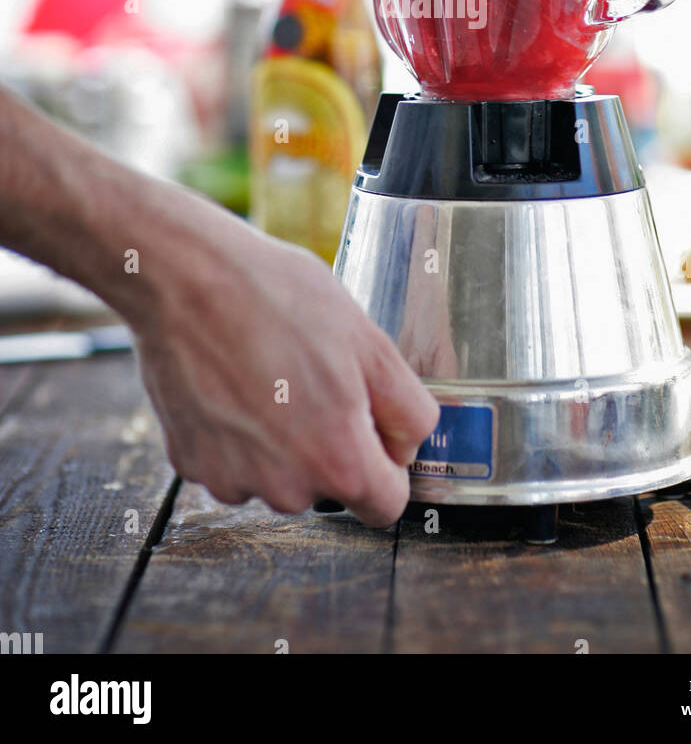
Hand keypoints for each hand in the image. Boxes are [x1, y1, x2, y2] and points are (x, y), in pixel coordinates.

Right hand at [129, 182, 438, 525]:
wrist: (189, 280)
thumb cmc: (279, 299)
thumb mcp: (370, 342)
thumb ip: (407, 409)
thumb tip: (407, 445)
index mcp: (340, 462)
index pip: (385, 505)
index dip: (386, 463)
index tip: (371, 428)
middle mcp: (286, 487)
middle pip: (329, 486)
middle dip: (329, 443)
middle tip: (311, 376)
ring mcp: (232, 479)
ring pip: (278, 474)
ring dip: (281, 438)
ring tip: (268, 372)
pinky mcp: (191, 463)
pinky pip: (232, 461)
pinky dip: (236, 431)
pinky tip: (233, 381)